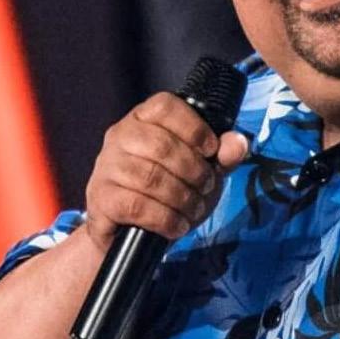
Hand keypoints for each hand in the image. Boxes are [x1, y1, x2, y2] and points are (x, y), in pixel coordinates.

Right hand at [84, 91, 248, 253]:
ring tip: (193, 209)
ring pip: (150, 177)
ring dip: (182, 198)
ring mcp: (106, 166)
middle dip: (194, 171)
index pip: (165, 106)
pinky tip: (176, 225)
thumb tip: (238, 143)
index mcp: (143, 119)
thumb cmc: (167, 193)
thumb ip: (221, 156)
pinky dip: (164, 218)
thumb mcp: (201, 171)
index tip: (211, 151)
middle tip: (206, 188)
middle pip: (161, 145)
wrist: (129, 232)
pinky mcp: (101, 198)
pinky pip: (137, 205)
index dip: (194, 128)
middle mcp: (119, 136)